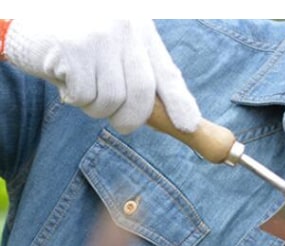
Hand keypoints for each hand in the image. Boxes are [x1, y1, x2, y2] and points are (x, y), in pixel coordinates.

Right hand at [2, 19, 201, 133]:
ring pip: (111, 100)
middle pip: (142, 94)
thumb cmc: (78, 39)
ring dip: (96, 107)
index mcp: (141, 28)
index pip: (167, 73)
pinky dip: (74, 97)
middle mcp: (125, 28)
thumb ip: (141, 72)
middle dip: (131, 119)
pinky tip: (64, 77)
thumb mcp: (116, 46)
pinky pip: (84, 95)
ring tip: (82, 87)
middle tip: (120, 123)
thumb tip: (173, 117)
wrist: (29, 12)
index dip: (180, 104)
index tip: (189, 127)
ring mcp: (99, 36)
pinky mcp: (73, 48)